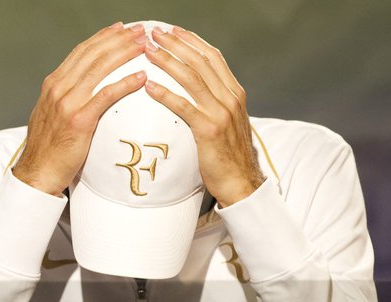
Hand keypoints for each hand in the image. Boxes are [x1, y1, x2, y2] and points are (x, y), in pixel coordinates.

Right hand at [13, 22, 147, 195]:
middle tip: (139, 31)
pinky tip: (141, 76)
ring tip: (144, 46)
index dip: (103, 38)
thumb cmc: (48, 149)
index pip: (81, 52)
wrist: (37, 171)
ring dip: (125, 54)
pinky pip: (106, 96)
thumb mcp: (51, 115)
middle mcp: (59, 88)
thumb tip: (82, 92)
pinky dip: (125, 83)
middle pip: (92, 55)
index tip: (120, 29)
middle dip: (118, 39)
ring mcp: (68, 103)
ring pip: (100, 69)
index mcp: (53, 84)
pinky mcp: (79, 120)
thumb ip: (65, 99)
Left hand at [144, 26, 265, 206]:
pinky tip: (149, 86)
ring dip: (167, 61)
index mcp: (235, 92)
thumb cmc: (230, 155)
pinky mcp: (209, 130)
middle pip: (200, 62)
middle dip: (176, 44)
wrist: (241, 181)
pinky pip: (184, 106)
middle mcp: (230, 98)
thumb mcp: (229, 122)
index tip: (174, 31)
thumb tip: (198, 93)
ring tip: (148, 51)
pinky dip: (165, 94)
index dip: (192, 41)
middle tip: (154, 33)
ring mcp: (221, 113)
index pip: (213, 57)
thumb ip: (216, 104)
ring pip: (192, 78)